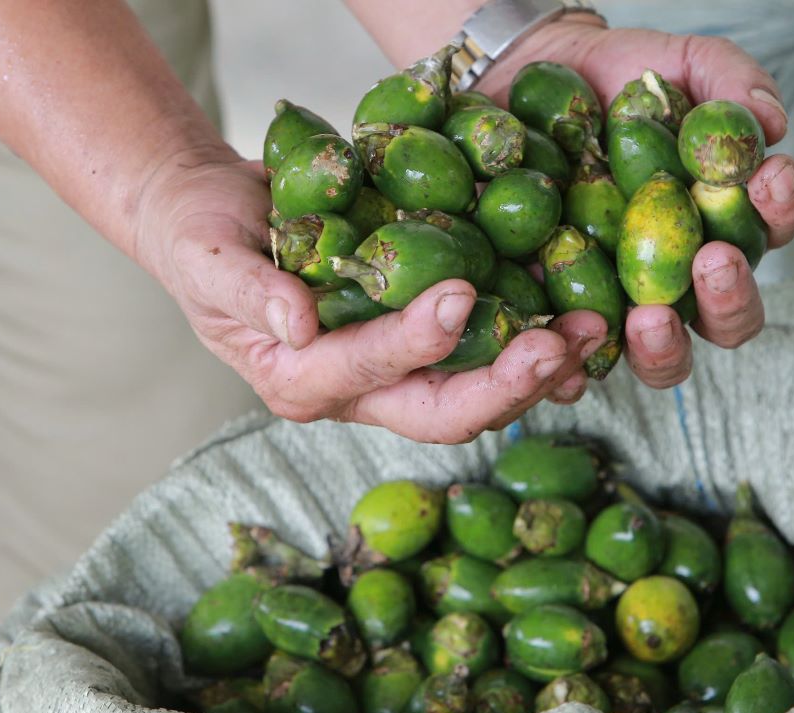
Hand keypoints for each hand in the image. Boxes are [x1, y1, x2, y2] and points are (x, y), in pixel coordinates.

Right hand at [132, 150, 606, 443]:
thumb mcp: (206, 256)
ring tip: (591, 328)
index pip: (363, 371)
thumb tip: (297, 323)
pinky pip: (484, 354)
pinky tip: (575, 307)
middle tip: (561, 342)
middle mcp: (355, 393)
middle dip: (504, 385)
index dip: (414, 341)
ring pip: (475, 393)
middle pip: (440, 411)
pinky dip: (530, 337)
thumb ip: (246, 292)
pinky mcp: (423, 343)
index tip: (460, 293)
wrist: (220, 220)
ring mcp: (394, 374)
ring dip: (536, 369)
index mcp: (299, 379)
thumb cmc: (202, 236)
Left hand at [480, 20, 793, 392]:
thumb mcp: (674, 62)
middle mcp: (680, 277)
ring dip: (665, 347)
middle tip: (713, 261)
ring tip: (651, 318)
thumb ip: (726, 79)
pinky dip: (573, 370)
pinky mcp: (560, 321)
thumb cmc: (612, 81)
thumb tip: (771, 123)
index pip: (770, 230)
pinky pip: (571, 363)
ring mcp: (622, 306)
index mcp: (722, 221)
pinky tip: (566, 355)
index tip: (769, 177)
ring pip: (661, 356)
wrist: (523, 84)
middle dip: (730, 296)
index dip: (781, 209)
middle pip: (727, 317)